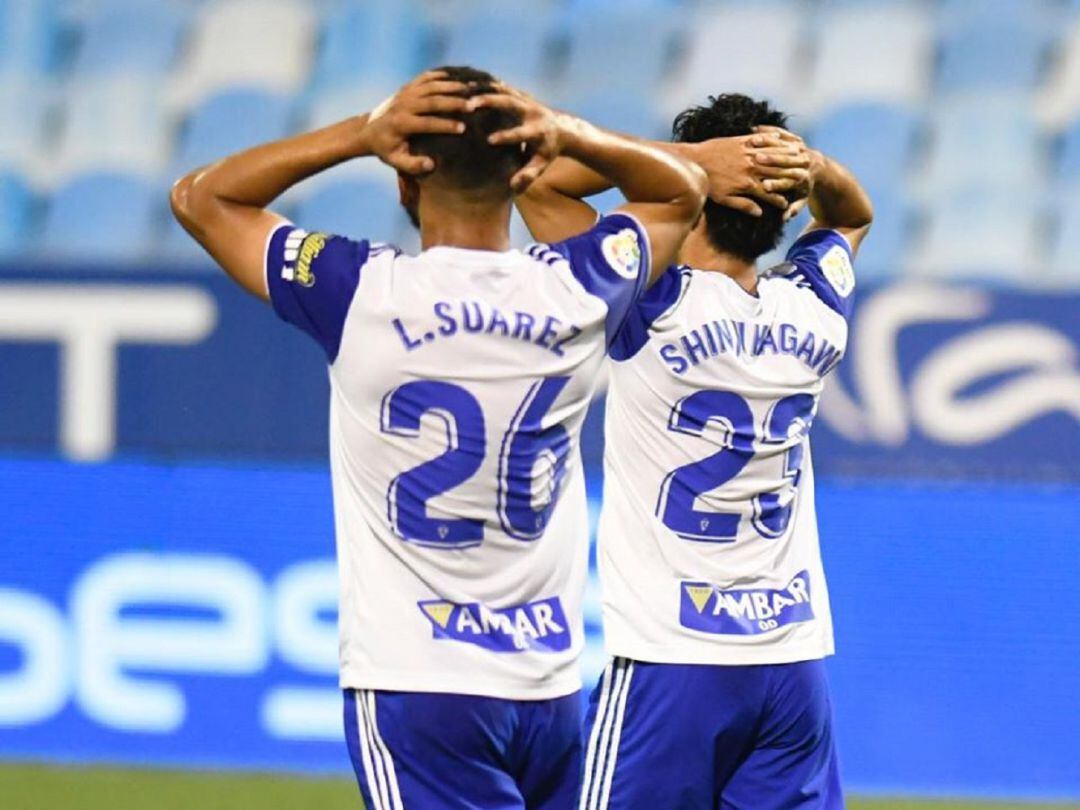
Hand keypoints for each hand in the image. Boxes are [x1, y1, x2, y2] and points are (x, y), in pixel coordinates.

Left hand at [363, 71, 469, 173]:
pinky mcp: (407, 87)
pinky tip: (456, 77)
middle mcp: (404, 105)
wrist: (368, 130)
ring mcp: (405, 93)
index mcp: (401, 124)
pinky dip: (441, 75)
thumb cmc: (386, 149)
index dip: (445, 125)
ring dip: (451, 86)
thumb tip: (431, 164)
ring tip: (470, 89)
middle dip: (453, 103)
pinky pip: (425, 77)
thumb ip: (413, 165)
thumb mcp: (395, 161)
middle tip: (472, 106)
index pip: (427, 123)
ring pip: (431, 86)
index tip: (463, 128)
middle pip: (432, 101)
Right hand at [468, 84, 570, 192]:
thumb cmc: (548, 152)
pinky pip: (504, 87)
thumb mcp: (541, 166)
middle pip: (511, 104)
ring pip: (506, 91)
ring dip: (486, 90)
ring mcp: (528, 101)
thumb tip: (513, 185)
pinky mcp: (522, 95)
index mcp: (538, 132)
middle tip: (470, 105)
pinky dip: (488, 85)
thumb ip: (528, 176)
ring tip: (465, 89)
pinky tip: (471, 83)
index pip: (521, 134)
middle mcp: (533, 113)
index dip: (506, 137)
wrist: (562, 130)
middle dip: (491, 102)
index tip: (489, 140)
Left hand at [684, 128, 810, 216]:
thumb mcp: (724, 199)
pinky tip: (781, 141)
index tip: (785, 206)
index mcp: (747, 184)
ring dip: (786, 158)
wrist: (694, 161)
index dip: (778, 201)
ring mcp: (747, 153)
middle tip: (799, 182)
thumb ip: (743, 205)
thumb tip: (759, 213)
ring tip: (796, 160)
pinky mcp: (742, 141)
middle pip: (776, 174)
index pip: (769, 194)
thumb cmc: (707, 183)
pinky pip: (762, 140)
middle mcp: (751, 168)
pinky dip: (773, 141)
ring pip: (772, 156)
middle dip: (788, 179)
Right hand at [749, 126, 814, 217]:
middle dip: (771, 160)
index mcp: (802, 178)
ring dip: (768, 142)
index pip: (787, 181)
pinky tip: (756, 128)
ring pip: (783, 144)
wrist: (821, 168)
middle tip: (756, 160)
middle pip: (784, 160)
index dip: (776, 183)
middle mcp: (802, 161)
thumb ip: (795, 208)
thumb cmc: (806, 187)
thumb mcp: (803, 199)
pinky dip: (770, 130)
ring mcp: (799, 148)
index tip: (764, 186)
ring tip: (754, 142)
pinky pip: (782, 133)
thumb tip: (784, 218)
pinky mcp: (795, 139)